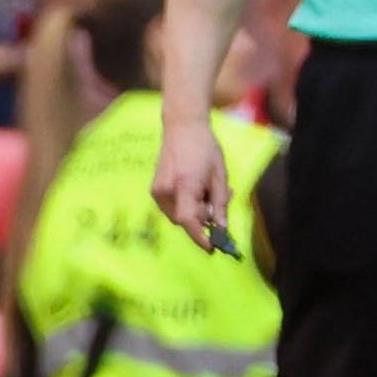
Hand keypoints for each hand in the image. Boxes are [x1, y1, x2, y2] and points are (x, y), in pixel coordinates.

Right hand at [150, 114, 230, 248]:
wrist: (182, 128)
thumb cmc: (205, 148)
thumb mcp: (220, 176)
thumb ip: (220, 205)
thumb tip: (222, 230)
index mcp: (185, 185)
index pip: (189, 220)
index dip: (200, 237)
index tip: (212, 248)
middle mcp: (166, 190)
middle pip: (185, 220)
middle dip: (202, 220)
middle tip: (217, 205)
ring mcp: (157, 190)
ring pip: (179, 216)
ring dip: (195, 212)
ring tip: (207, 193)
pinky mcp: (155, 189)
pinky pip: (173, 208)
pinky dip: (186, 205)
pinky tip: (196, 191)